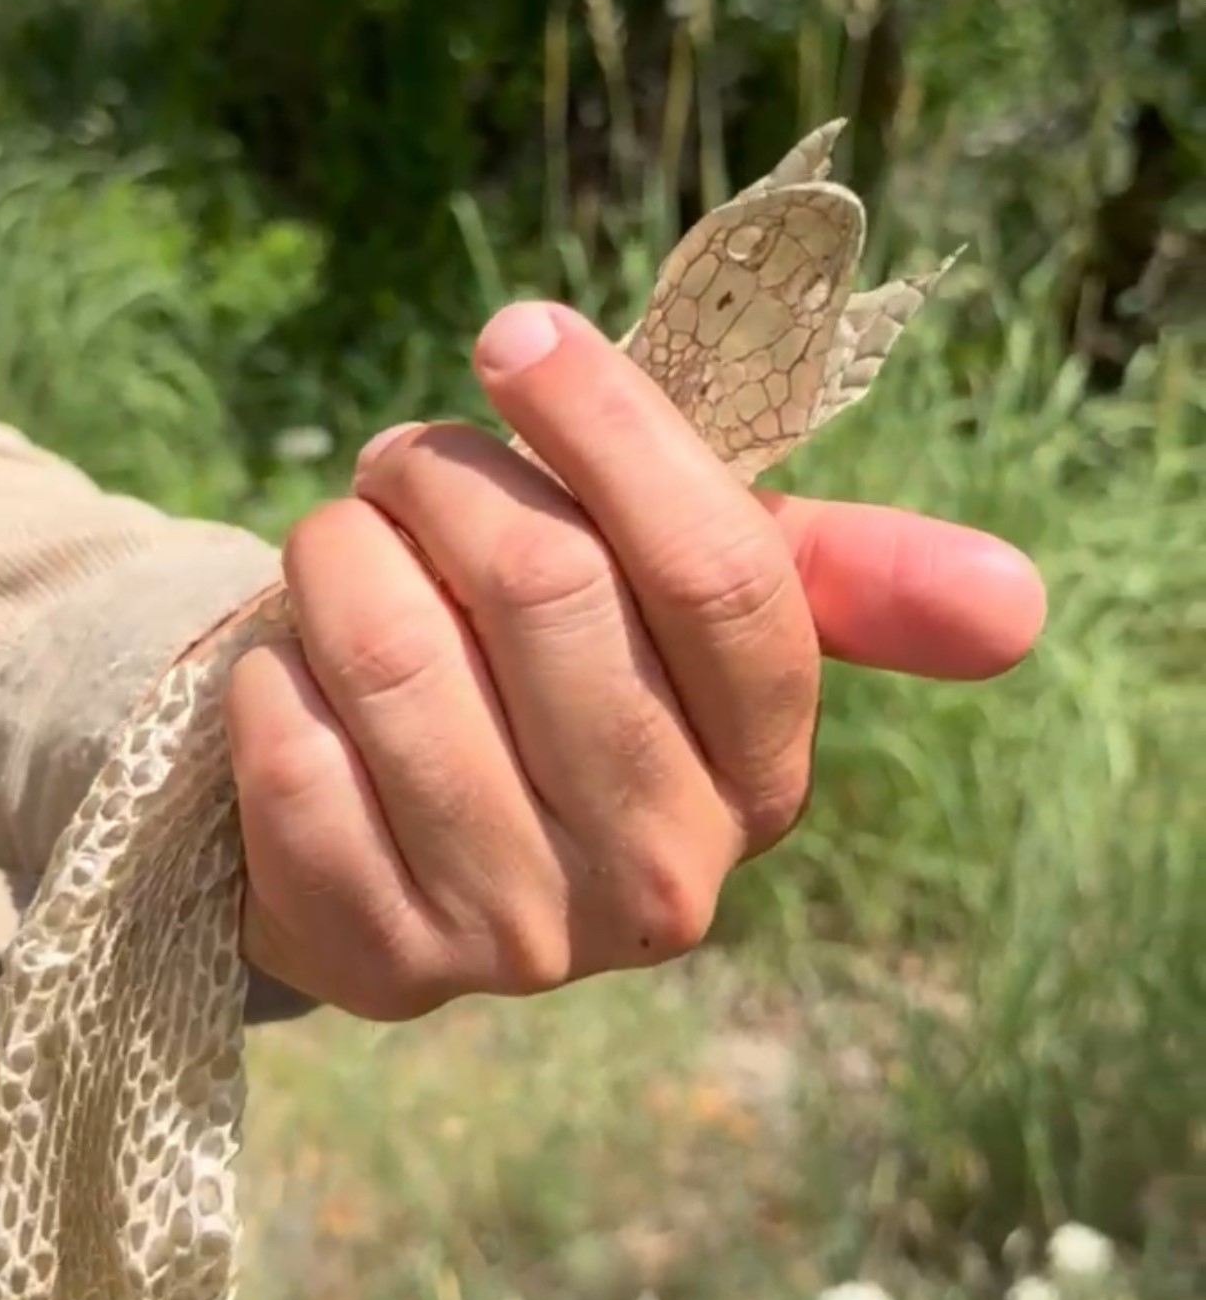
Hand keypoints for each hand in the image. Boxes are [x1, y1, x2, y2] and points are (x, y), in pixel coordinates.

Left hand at [223, 302, 1045, 1017]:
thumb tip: (1024, 603)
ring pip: (402, 662)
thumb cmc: (560, 686)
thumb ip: (835, 579)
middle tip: (400, 464)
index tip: (518, 337)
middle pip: (547, 594)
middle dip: (443, 481)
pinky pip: (295, 758)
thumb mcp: (690, 622)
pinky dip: (274, 671)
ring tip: (343, 551)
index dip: (610, 427)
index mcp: (761, 770)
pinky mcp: (387, 962)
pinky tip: (297, 672)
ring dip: (341, 561)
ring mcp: (526, 937)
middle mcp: (668, 876)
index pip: (718, 573)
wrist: (410, 842)